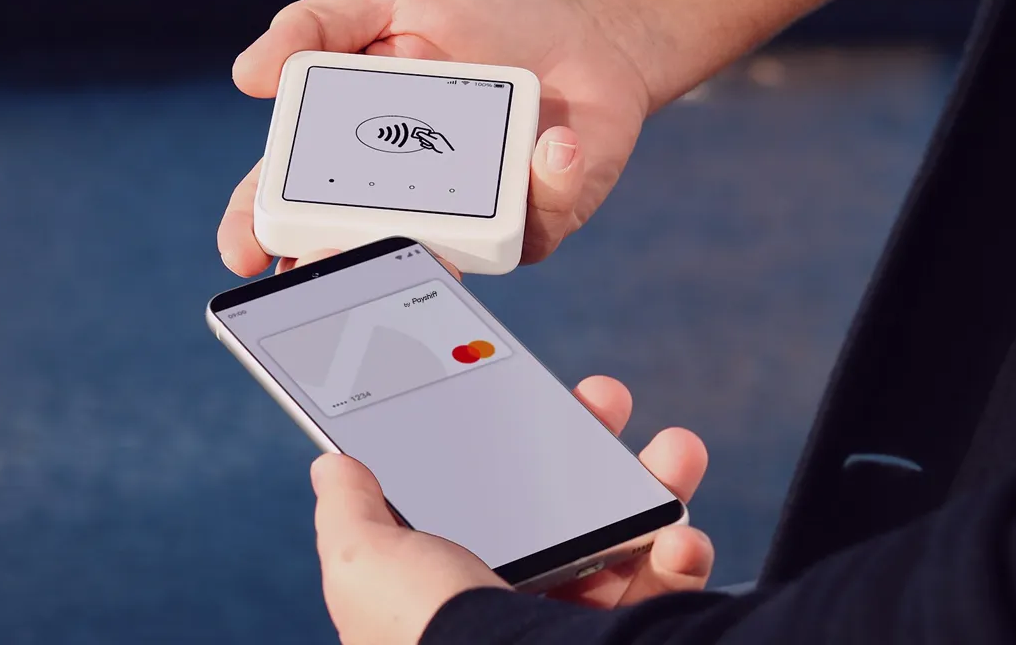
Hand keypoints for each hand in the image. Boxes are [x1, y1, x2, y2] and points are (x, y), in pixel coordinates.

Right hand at [219, 0, 661, 276]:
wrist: (590, 18)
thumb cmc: (484, 7)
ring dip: (427, 249)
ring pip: (438, 261)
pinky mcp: (536, 221)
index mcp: (359, 142)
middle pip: (354, 246)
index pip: (294, 196)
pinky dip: (543, 184)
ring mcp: (472, 214)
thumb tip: (248, 77)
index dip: (260, 228)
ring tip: (420, 229)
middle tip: (323, 259)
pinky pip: (532, 229)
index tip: (244, 251)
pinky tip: (552, 140)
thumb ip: (318, 24)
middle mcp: (409, 191)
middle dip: (331, 264)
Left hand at [312, 373, 710, 644]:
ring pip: (631, 534)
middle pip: (567, 504)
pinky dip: (683, 553)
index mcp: (457, 579)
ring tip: (676, 451)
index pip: (491, 497)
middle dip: (594, 443)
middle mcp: (518, 599)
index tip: (535, 396)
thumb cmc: (426, 627)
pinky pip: (670, 581)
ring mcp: (578, 620)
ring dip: (658, 482)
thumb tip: (332, 464)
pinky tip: (679, 539)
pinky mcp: (632, 635)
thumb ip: (349, 511)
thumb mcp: (364, 561)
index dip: (516, 444)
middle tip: (605, 400)